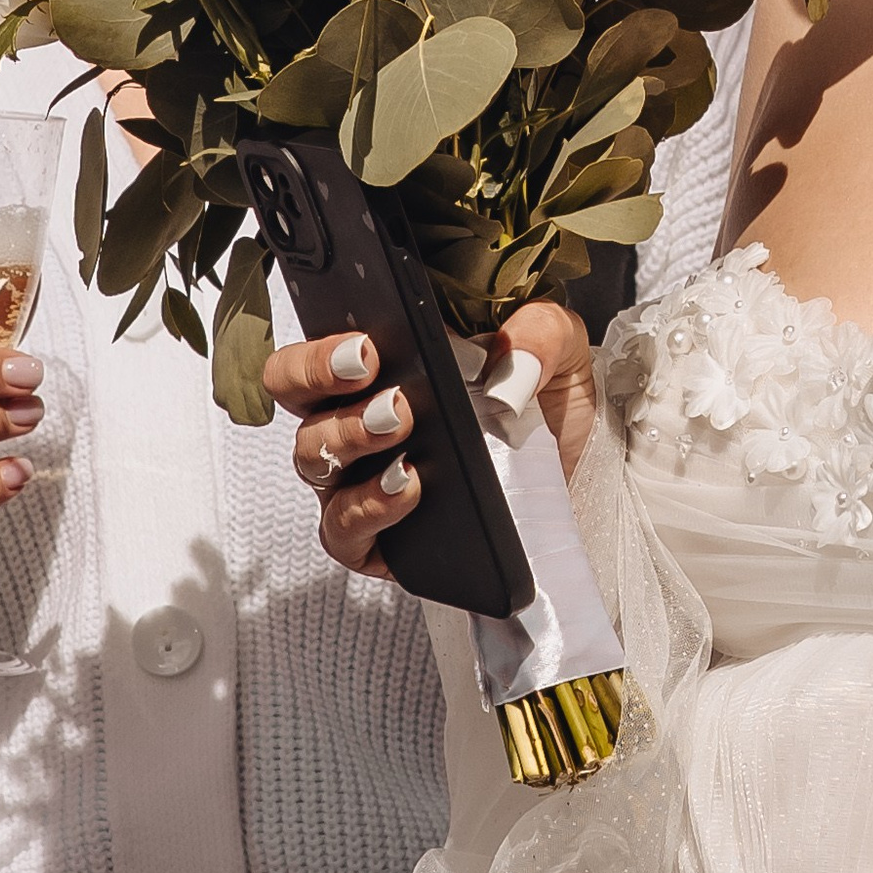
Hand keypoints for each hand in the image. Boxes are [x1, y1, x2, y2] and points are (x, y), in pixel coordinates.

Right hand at [264, 303, 593, 584]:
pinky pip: (343, 529)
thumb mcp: (558, 352)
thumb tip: (508, 357)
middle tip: (383, 385)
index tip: (365, 346)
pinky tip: (408, 488)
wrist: (579, 485)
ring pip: (314, 457)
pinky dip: (368, 507)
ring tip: (401, 430)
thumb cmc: (547, 411)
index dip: (324, 345)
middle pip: (293, 394)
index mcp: (383, 363)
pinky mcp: (375, 539)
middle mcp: (357, 417)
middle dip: (319, 379)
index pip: (320, 345)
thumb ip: (539, 333)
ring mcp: (359, 479)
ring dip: (349, 438)